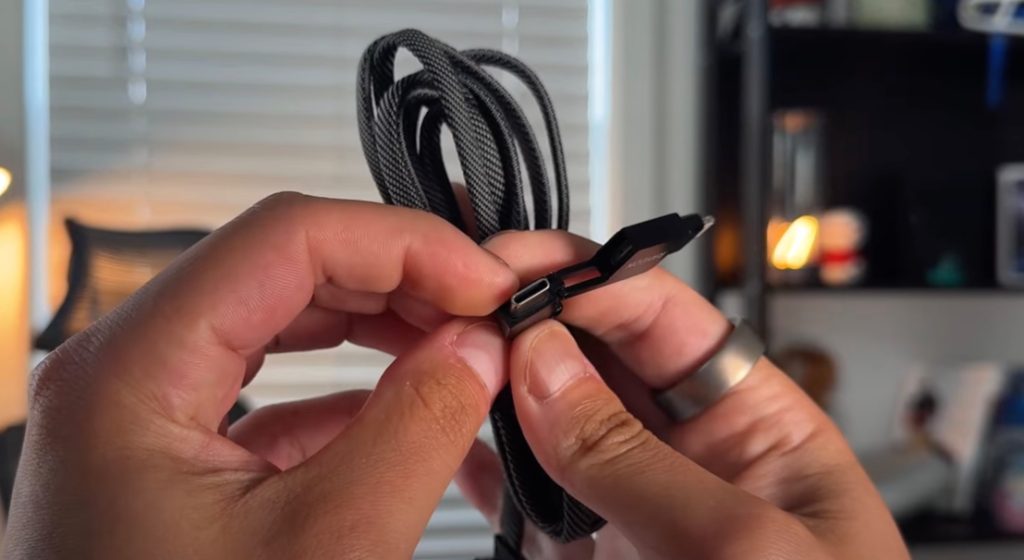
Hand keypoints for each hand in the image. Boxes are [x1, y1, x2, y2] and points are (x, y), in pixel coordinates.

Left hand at [3, 193, 519, 559]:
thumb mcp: (328, 548)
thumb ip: (415, 428)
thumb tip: (476, 348)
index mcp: (131, 372)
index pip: (287, 238)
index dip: (405, 244)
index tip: (485, 283)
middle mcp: (125, 372)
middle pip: (285, 268)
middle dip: (400, 281)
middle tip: (485, 313)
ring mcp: (147, 412)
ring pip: (283, 321)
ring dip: (381, 328)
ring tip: (461, 350)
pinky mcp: (176, 456)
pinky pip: (274, 390)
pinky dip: (350, 391)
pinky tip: (409, 408)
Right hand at [456, 230, 909, 559]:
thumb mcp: (741, 549)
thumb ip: (636, 458)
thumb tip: (546, 369)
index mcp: (759, 427)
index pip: (666, 318)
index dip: (591, 279)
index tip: (519, 268)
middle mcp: (691, 457)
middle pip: (599, 359)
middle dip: (533, 324)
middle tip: (466, 308)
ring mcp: (632, 508)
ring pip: (553, 421)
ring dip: (499, 389)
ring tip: (446, 363)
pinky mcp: (589, 554)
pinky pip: (529, 497)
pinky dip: (486, 466)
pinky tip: (449, 442)